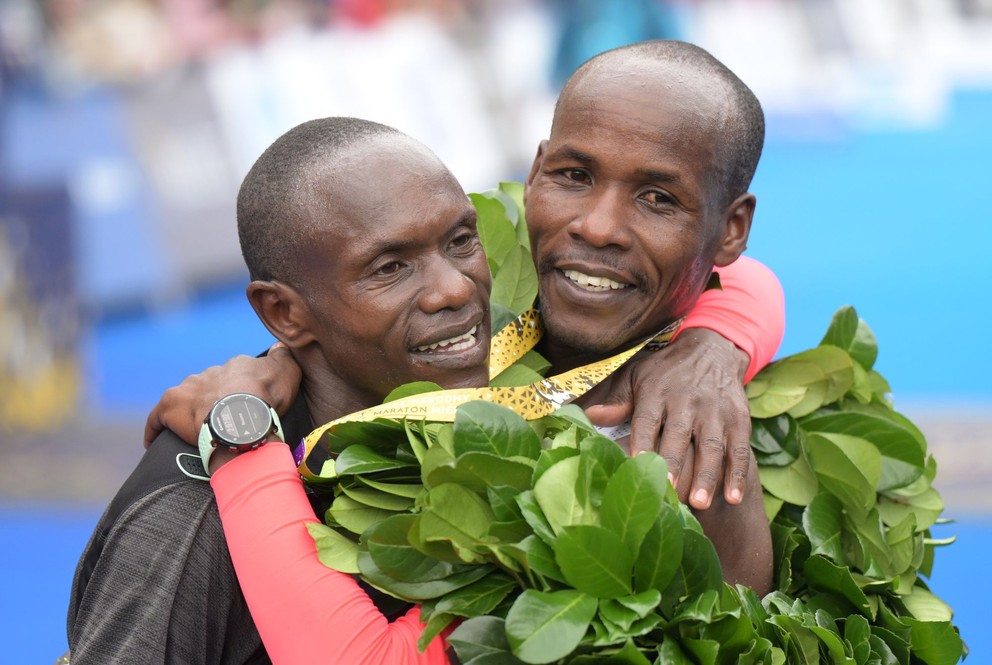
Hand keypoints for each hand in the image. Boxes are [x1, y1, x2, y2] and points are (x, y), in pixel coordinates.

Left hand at [143, 343, 303, 447]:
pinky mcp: (170, 406)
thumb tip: (279, 346)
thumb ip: (282, 356)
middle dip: (212, 403)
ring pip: (186, 401)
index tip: (239, 408)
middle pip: (208, 388)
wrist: (244, 413)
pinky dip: (156, 428)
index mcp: (236, 367)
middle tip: (220, 426)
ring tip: (195, 435)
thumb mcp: (286, 369)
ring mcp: (189, 388)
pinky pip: (158, 418)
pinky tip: (156, 442)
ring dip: (189, 414)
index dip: (236, 393)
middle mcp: (211, 373)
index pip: (232, 377)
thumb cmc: (268, 395)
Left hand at [584, 328, 751, 509]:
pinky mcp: (738, 419)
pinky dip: (737, 473)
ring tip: (699, 504)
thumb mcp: (637, 376)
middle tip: (668, 491)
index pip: (647, 419)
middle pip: (679, 435)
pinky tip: (733, 498)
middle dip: (674, 463)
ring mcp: (714, 411)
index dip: (642, 441)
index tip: (636, 463)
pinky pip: (740, 449)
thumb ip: (616, 401)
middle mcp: (686, 402)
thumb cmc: (665, 372)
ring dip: (707, 475)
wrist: (712, 349)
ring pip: (712, 445)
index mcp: (656, 393)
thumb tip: (586, 416)